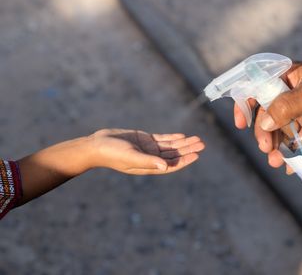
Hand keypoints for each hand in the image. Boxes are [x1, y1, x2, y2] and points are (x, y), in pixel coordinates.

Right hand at [89, 129, 204, 174]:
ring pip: (170, 147)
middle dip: (188, 150)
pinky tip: (182, 136)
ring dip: (183, 143)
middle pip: (174, 155)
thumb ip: (148, 161)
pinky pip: (162, 139)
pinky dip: (172, 138)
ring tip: (197, 139)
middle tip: (202, 144)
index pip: (171, 165)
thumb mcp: (131, 157)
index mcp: (148, 166)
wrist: (96, 145)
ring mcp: (148, 149)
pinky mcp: (144, 140)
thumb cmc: (112, 153)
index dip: (184, 161)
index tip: (196, 155)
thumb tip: (166, 167)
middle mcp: (150, 159)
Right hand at [234, 62, 301, 171]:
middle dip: (263, 133)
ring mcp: (300, 109)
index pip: (255, 87)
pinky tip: (291, 165)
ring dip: (276, 146)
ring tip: (276, 162)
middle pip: (266, 114)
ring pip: (280, 129)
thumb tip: (263, 124)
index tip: (241, 124)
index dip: (244, 104)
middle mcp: (288, 93)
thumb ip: (288, 105)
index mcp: (284, 78)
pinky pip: (296, 138)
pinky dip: (292, 151)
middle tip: (266, 149)